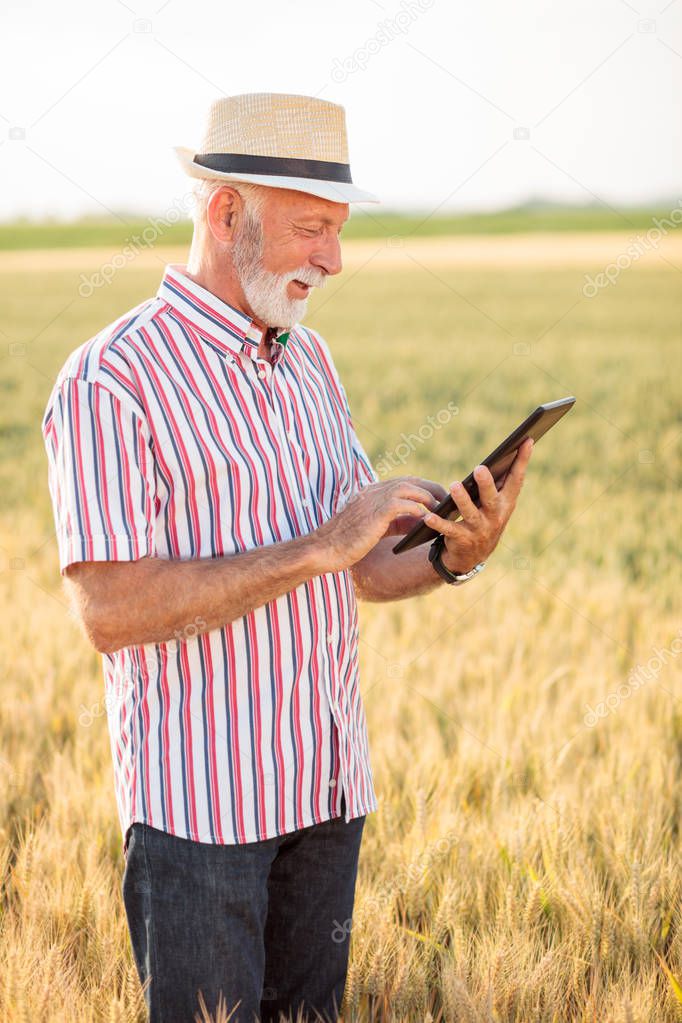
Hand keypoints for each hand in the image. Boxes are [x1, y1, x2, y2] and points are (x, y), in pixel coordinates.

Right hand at [313, 476, 446, 573]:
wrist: (326, 549)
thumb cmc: (349, 542)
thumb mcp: (378, 528)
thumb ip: (399, 521)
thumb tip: (423, 521)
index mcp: (372, 492)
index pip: (404, 482)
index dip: (423, 487)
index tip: (438, 497)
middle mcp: (373, 490)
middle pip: (410, 481)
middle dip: (432, 489)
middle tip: (448, 500)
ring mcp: (373, 499)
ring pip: (409, 488)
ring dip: (428, 497)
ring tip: (442, 509)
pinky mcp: (375, 512)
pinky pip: (403, 504)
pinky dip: (418, 509)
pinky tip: (427, 518)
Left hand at [422, 437, 533, 573]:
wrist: (473, 555)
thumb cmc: (485, 518)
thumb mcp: (496, 503)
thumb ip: (500, 482)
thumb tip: (508, 450)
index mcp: (506, 503)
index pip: (516, 479)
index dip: (522, 460)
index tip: (526, 440)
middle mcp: (496, 516)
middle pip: (492, 498)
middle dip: (486, 484)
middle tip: (480, 469)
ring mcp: (479, 529)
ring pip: (470, 513)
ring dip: (462, 500)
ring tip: (455, 485)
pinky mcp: (462, 539)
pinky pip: (449, 529)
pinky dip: (438, 523)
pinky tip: (428, 516)